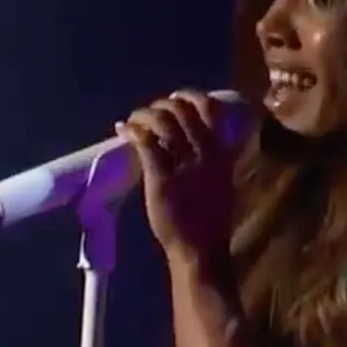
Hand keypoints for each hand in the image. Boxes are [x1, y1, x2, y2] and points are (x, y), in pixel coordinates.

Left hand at [116, 89, 246, 265]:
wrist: (200, 250)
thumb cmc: (209, 221)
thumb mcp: (222, 183)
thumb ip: (214, 160)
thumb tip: (198, 143)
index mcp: (221, 154)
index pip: (212, 110)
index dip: (191, 97)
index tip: (176, 99)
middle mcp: (205, 154)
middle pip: (183, 111)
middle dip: (161, 106)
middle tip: (146, 114)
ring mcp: (184, 166)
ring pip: (163, 122)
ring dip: (143, 115)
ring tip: (132, 121)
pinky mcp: (162, 179)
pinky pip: (147, 144)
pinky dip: (133, 131)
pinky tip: (124, 130)